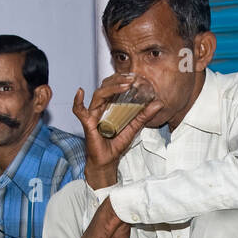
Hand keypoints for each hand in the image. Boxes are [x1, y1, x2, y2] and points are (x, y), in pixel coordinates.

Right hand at [72, 74, 163, 188]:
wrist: (107, 161)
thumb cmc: (116, 144)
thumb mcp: (134, 127)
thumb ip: (144, 115)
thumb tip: (159, 103)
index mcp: (110, 106)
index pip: (114, 87)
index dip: (123, 79)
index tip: (136, 76)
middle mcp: (100, 107)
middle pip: (106, 86)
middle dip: (119, 80)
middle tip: (133, 79)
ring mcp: (93, 114)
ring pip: (99, 94)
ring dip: (112, 87)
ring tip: (125, 85)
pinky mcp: (88, 123)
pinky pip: (79, 111)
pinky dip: (78, 102)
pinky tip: (80, 92)